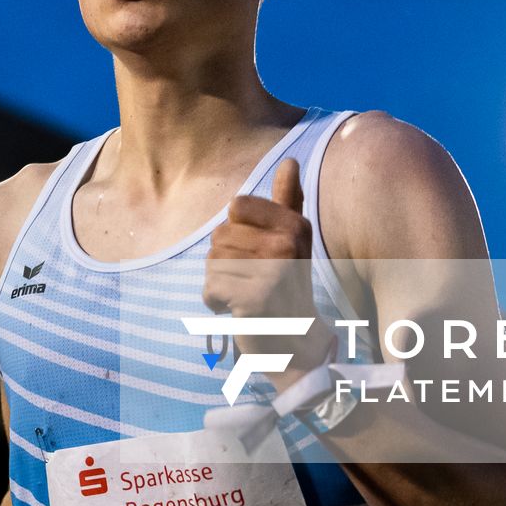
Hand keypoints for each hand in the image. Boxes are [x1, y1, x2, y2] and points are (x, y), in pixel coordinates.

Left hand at [205, 157, 334, 382]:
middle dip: (226, 261)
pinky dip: (215, 302)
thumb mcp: (292, 241)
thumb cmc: (286, 288)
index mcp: (295, 225)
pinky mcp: (254, 298)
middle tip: (252, 281)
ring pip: (212, 260)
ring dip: (220, 282)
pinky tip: (237, 311)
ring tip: (246, 295)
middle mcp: (287, 243)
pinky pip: (210, 286)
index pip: (236, 206)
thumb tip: (290, 161)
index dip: (237, 232)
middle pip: (220, 235)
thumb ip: (288, 201)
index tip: (258, 254)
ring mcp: (273, 271)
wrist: (294, 344)